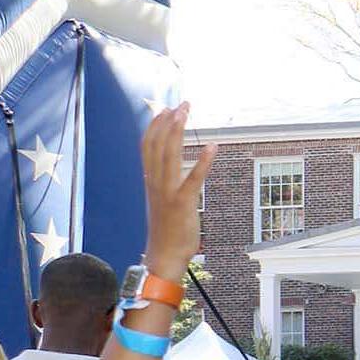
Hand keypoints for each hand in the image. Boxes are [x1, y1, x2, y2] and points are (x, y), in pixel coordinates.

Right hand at [139, 104, 214, 273]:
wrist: (164, 255)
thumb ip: (163, 182)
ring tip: (185, 112)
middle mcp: (155, 183)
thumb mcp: (162, 200)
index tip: (164, 108)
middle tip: (181, 103)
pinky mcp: (183, 203)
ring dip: (177, 131)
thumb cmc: (167, 230)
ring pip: (169, 155)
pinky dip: (202, 161)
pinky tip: (212, 146)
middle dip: (168, 121)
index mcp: (150, 181)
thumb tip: (168, 168)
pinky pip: (193, 179)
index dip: (155, 126)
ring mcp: (167, 192)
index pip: (147, 147)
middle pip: (157, 145)